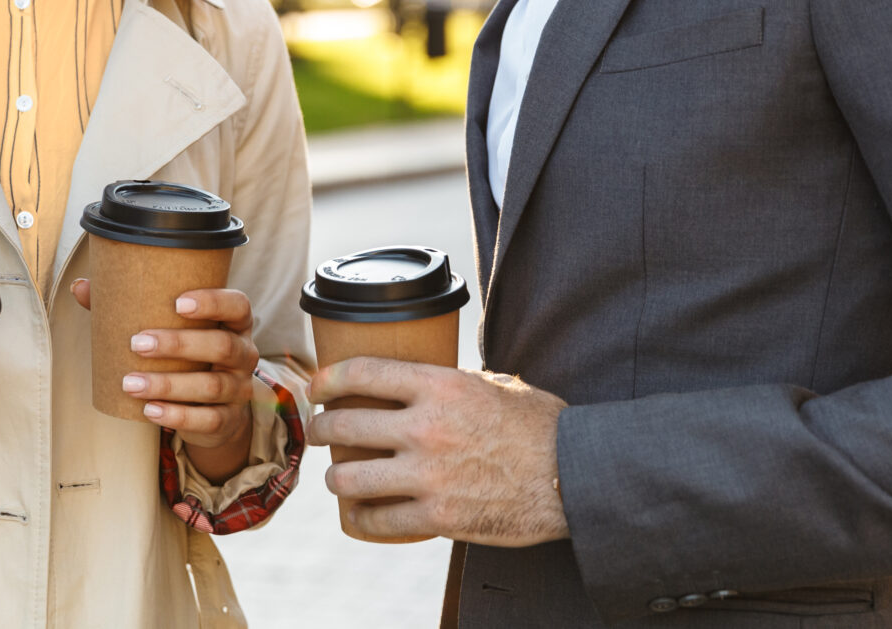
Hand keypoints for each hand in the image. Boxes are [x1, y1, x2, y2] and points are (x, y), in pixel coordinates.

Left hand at [71, 278, 259, 481]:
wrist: (215, 406)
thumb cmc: (187, 354)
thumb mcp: (171, 328)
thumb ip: (131, 305)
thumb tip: (81, 286)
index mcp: (235, 322)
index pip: (237, 305)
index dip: (213, 302)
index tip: (177, 303)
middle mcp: (244, 354)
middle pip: (222, 346)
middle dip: (179, 344)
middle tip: (137, 344)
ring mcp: (239, 388)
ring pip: (211, 385)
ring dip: (169, 384)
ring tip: (131, 383)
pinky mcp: (228, 419)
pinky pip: (209, 419)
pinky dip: (178, 416)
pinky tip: (150, 410)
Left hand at [307, 359, 568, 545]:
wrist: (575, 476)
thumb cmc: (539, 426)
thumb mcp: (493, 384)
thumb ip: (450, 382)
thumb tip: (419, 379)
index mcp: (439, 385)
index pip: (362, 373)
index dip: (327, 379)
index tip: (317, 387)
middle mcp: (426, 427)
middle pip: (344, 425)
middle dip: (321, 429)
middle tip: (320, 433)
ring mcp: (429, 475)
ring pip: (349, 478)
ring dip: (335, 478)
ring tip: (338, 477)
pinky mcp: (439, 517)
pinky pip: (379, 519)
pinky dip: (364, 516)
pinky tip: (361, 512)